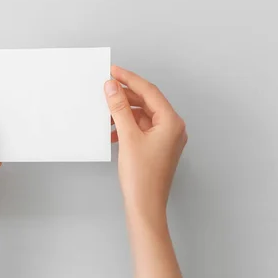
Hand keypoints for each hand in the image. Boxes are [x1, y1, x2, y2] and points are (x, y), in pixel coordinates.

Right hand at [105, 66, 187, 226]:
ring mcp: (165, 139)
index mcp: (171, 122)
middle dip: (125, 95)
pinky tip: (112, 130)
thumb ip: (119, 109)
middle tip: (106, 87)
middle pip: (147, 102)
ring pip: (142, 116)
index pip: (149, 91)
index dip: (129, 79)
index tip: (113, 71)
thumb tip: (112, 87)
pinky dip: (126, 126)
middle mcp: (172, 128)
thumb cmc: (142, 178)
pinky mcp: (157, 148)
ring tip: (105, 111)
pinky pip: (141, 129)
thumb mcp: (128, 137)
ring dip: (124, 112)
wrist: (145, 206)